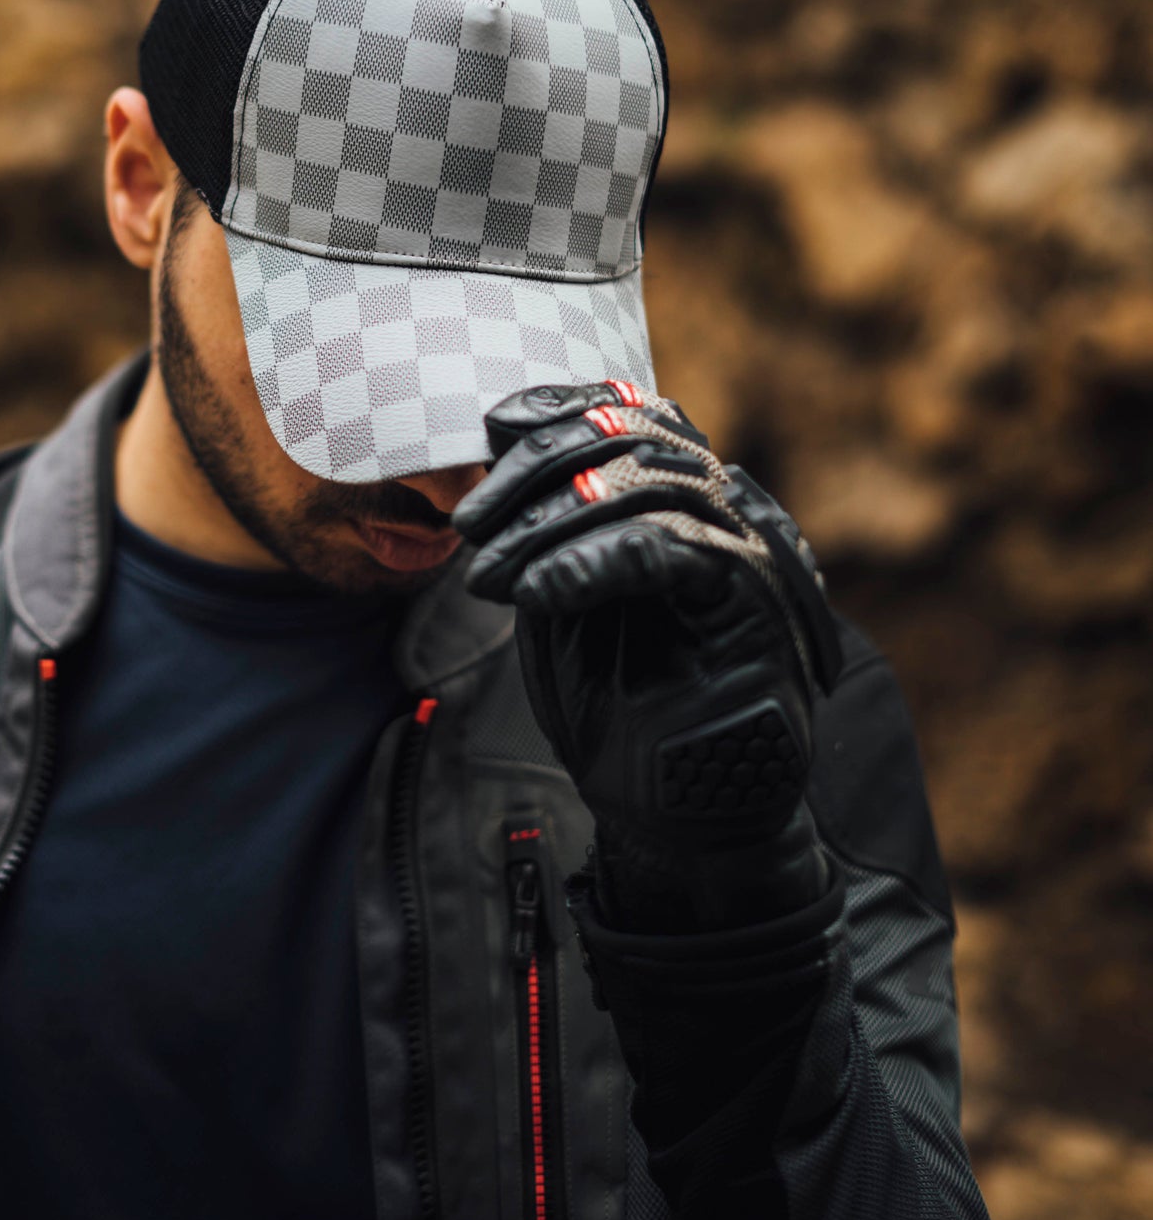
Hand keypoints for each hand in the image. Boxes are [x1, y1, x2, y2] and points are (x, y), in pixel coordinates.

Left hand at [452, 382, 842, 930]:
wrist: (669, 812)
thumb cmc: (619, 702)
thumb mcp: (562, 591)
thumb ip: (549, 520)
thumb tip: (503, 439)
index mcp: (678, 500)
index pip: (629, 413)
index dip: (560, 406)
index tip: (493, 428)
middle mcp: (721, 511)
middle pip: (632, 438)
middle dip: (536, 470)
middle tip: (469, 526)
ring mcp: (745, 550)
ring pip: (648, 484)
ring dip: (551, 522)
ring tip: (489, 573)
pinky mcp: (751, 600)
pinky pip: (669, 548)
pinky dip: (594, 560)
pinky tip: (539, 593)